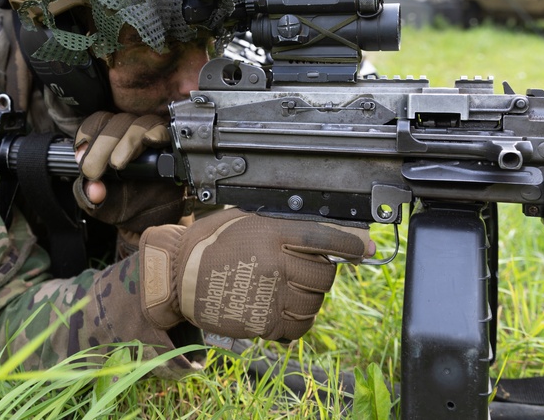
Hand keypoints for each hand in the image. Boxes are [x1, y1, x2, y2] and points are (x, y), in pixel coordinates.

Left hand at [73, 112, 184, 231]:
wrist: (149, 222)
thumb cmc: (123, 206)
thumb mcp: (98, 204)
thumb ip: (88, 195)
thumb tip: (92, 188)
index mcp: (109, 141)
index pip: (98, 122)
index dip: (87, 134)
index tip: (81, 157)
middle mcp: (129, 135)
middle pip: (117, 122)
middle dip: (101, 146)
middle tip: (93, 170)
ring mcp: (151, 139)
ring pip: (139, 124)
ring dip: (127, 142)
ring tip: (117, 163)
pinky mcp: (170, 148)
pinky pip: (164, 131)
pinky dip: (156, 133)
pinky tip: (150, 140)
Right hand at [139, 209, 371, 341]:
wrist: (177, 277)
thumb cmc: (208, 244)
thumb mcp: (243, 219)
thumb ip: (279, 224)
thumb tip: (319, 230)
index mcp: (271, 232)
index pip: (323, 237)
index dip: (350, 243)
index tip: (365, 247)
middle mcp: (276, 262)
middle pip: (324, 273)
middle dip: (323, 272)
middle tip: (307, 270)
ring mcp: (272, 294)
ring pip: (315, 300)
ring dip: (309, 296)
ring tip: (289, 289)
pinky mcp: (264, 321)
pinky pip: (300, 325)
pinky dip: (299, 319)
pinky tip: (286, 309)